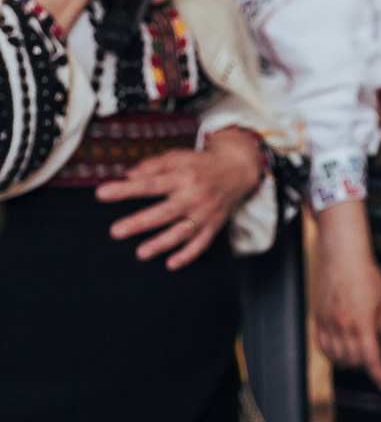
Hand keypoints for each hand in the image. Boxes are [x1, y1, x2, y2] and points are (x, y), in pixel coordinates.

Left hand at [96, 128, 264, 267]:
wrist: (237, 171)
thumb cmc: (200, 164)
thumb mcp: (177, 157)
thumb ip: (153, 166)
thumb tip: (128, 176)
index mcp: (182, 177)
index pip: (150, 184)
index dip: (125, 190)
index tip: (101, 194)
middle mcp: (194, 196)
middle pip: (165, 212)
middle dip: (140, 222)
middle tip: (115, 232)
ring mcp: (205, 213)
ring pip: (182, 231)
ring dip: (162, 244)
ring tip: (140, 254)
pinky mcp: (214, 225)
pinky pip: (202, 243)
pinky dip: (188, 255)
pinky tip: (170, 264)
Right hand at [314, 200, 380, 390]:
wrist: (342, 258)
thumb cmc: (369, 279)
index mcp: (363, 322)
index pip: (371, 358)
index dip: (379, 375)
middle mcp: (342, 325)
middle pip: (354, 360)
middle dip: (367, 366)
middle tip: (376, 361)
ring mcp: (327, 323)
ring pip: (337, 357)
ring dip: (350, 363)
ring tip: (361, 357)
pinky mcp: (317, 319)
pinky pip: (323, 347)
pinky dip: (333, 355)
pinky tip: (343, 353)